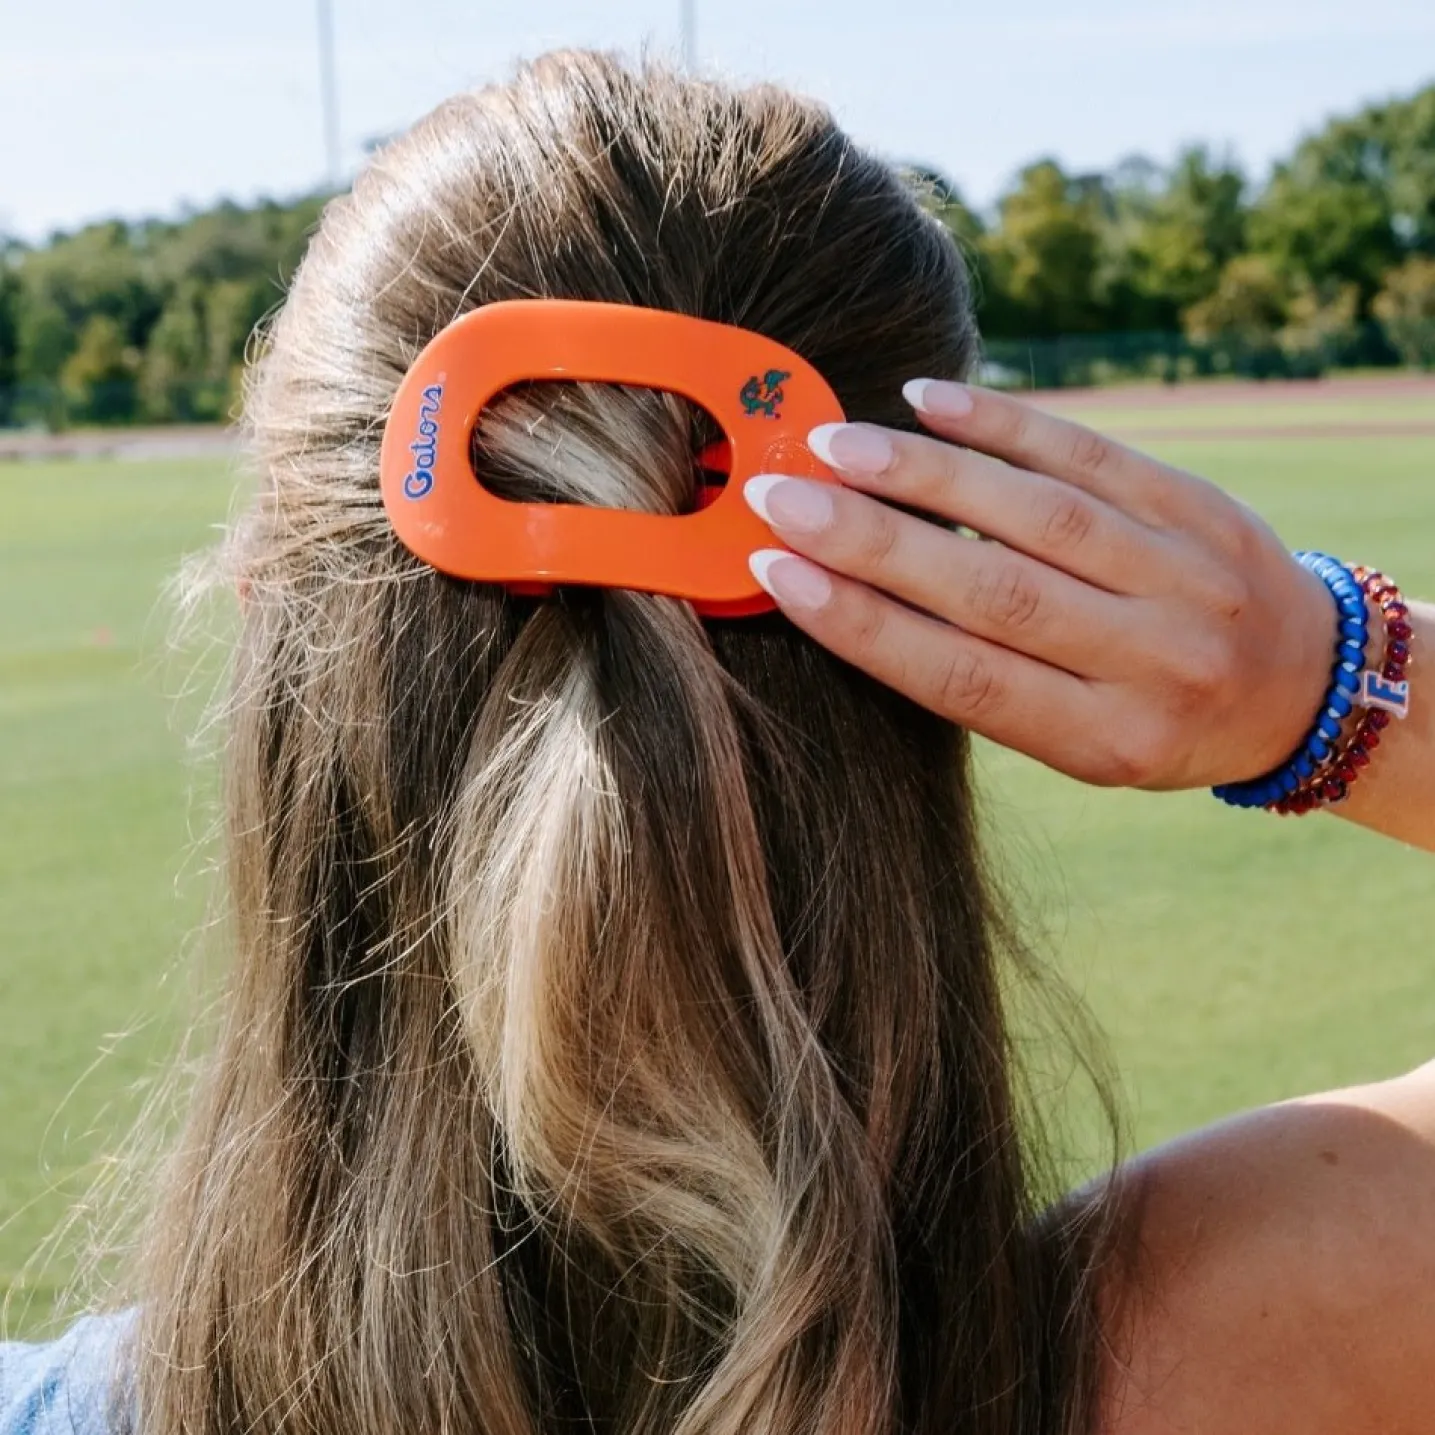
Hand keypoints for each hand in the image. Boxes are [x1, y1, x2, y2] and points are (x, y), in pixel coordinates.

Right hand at [744, 380, 1335, 790]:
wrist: (1304, 684)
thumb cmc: (1156, 720)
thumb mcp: (1080, 741)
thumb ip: (988, 681)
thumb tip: (858, 593)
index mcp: (1102, 738)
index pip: (959, 676)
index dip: (859, 622)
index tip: (775, 573)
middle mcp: (1149, 659)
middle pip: (988, 593)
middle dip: (870, 541)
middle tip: (781, 496)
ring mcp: (1180, 575)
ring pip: (1035, 514)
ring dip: (924, 473)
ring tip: (836, 445)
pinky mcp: (1196, 506)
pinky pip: (1090, 454)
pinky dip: (1004, 423)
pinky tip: (927, 401)